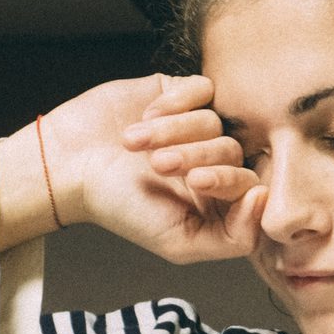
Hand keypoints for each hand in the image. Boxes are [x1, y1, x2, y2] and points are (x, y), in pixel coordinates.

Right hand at [48, 72, 268, 263]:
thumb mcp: (179, 243)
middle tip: (158, 165)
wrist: (68, 166)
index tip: (196, 182)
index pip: (253, 185)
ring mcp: (198, 126)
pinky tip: (143, 116)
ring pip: (213, 120)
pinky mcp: (180, 94)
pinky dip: (173, 104)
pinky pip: (203, 89)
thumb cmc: (120, 207)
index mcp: (219, 199)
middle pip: (233, 150)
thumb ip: (234, 237)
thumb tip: (266, 199)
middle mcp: (213, 161)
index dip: (229, 180)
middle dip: (195, 156)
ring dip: (172, 131)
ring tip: (133, 144)